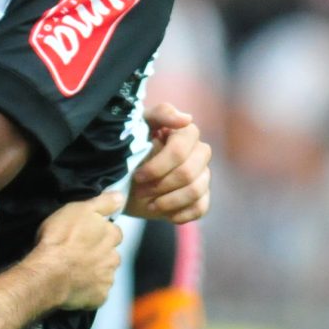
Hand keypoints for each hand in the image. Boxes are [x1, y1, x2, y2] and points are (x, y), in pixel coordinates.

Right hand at [34, 189, 125, 309]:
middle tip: (80, 254)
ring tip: (76, 271)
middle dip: (101, 254)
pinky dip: (89, 290)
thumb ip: (103, 203)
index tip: (87, 235)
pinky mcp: (99, 297)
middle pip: (112, 254)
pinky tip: (76, 286)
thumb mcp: (78, 209)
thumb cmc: (60, 238)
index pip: (115, 232)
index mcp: (111, 235)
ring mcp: (107, 279)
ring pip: (106, 274)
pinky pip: (98, 293)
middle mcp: (114, 257)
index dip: (101, 233)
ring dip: (95, 272)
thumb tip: (121, 197)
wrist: (49, 273)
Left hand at [128, 102, 210, 224]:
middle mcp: (199, 152)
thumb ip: (160, 114)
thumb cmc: (131, 147)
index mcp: (185, 133)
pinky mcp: (202, 196)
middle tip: (140, 191)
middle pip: (189, 173)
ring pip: (195, 191)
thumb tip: (186, 119)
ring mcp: (203, 175)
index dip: (158, 167)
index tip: (138, 176)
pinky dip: (180, 214)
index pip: (180, 150)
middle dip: (161, 185)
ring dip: (167, 202)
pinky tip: (164, 213)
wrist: (125, 178)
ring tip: (149, 204)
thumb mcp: (138, 126)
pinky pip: (201, 208)